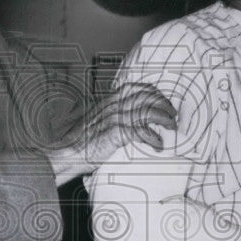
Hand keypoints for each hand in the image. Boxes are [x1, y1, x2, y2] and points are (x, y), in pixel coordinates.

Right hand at [46, 82, 176, 184]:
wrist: (67, 153)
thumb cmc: (82, 141)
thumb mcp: (97, 120)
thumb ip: (113, 114)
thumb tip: (131, 117)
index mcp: (109, 100)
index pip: (138, 88)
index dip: (155, 93)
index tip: (164, 103)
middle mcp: (113, 106)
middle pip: (146, 98)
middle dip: (164, 105)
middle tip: (172, 116)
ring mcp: (114, 119)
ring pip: (147, 112)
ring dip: (163, 119)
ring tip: (171, 127)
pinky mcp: (115, 134)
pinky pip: (140, 131)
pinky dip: (153, 138)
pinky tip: (158, 145)